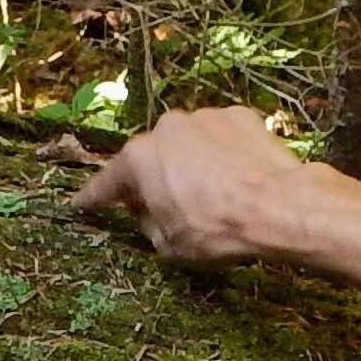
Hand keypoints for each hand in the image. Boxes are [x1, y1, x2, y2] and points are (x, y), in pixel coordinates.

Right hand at [73, 107, 306, 266]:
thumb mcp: (168, 244)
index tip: (80, 205)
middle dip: (152, 181)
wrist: (280, 206)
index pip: (106, 184)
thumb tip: (146, 212)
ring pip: (186, 145)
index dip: (92, 199)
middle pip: (149, 158)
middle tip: (164, 208)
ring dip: (189, 164)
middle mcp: (166, 128)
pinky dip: (221, 154)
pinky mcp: (239, 116)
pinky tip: (235, 178)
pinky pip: (220, 137)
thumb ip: (146, 223)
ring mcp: (204, 117)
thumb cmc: (217, 229)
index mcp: (139, 158)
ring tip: (210, 194)